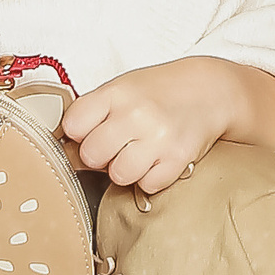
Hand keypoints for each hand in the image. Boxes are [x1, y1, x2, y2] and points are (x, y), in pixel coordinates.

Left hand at [61, 58, 241, 196]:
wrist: (211, 91)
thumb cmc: (160, 92)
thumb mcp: (122, 89)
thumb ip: (92, 114)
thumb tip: (63, 151)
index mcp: (117, 93)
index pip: (73, 125)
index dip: (78, 133)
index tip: (90, 131)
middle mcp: (137, 114)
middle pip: (92, 154)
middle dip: (100, 155)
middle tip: (116, 145)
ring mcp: (159, 137)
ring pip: (119, 175)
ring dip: (125, 170)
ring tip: (138, 153)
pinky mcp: (179, 159)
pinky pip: (148, 185)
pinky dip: (151, 178)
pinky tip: (157, 159)